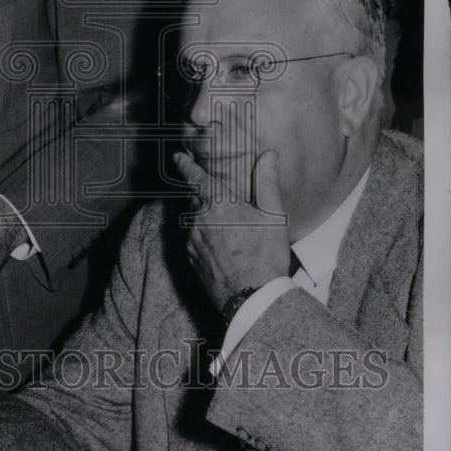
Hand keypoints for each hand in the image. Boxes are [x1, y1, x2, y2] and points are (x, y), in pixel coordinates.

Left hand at [173, 149, 290, 311]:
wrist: (252, 296)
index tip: (177, 157)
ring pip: (193, 219)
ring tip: (224, 224)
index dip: (185, 164)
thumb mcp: (273, 215)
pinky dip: (202, 235)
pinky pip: (193, 238)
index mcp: (217, 203)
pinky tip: (220, 244)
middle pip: (195, 198)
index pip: (195, 177)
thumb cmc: (265, 254)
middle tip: (217, 197)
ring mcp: (192, 240)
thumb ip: (266, 181)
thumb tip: (268, 155)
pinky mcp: (191, 258)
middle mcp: (198, 218)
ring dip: (203, 216)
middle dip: (202, 194)